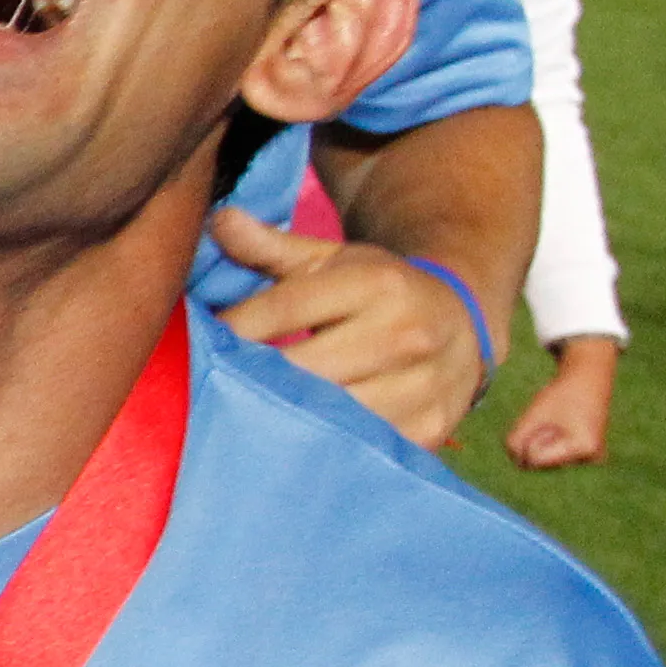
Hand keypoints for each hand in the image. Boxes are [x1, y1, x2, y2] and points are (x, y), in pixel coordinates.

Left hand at [205, 209, 484, 447]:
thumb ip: (271, 246)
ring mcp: (424, 386)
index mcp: (378, 283)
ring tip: (248, 413)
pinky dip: (323, 444)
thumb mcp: (332, 259)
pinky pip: (360, 446)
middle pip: (305, 367)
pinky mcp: (429, 429)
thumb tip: (219, 220)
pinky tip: (294, 437)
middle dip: (254, 377)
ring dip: (284, 417)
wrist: (464, 326)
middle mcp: (407, 333)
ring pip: (331, 414)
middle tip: (216, 384)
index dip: (233, 327)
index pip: (284, 307)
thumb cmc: (379, 290)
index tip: (202, 340)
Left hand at [505, 335, 618, 468]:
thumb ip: (516, 440)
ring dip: (545, 441)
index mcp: (583, 447)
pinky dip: (552, 443)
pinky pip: (555, 457)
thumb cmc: (561, 395)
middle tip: (555, 419)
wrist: (588, 382)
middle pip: (541, 462)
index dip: (530, 439)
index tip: (546, 421)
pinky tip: (565, 428)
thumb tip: (517, 464)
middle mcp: (592, 459)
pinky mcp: (588, 458)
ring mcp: (592, 460)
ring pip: (546, 461)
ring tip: (561, 422)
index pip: (534, 459)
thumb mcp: (533, 414)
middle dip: (538, 440)